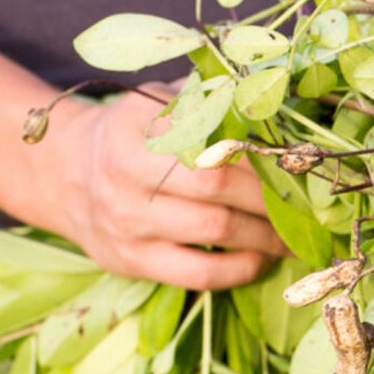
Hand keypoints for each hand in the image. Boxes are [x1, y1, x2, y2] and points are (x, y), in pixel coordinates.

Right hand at [22, 83, 287, 289]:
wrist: (65, 174)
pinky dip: (240, 269)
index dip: (264, 154)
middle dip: (273, 196)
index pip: (215, 138)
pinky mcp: (130, 260)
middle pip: (220, 184)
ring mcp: (126, 220)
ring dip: (267, 234)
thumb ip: (208, 100)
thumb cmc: (133, 134)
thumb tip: (275, 102)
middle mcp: (127, 170)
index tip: (300, 163)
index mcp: (139, 123)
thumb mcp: (158, 101)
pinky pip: (198, 273)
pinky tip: (263, 260)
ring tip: (297, 234)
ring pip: (216, 228)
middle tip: (309, 203)